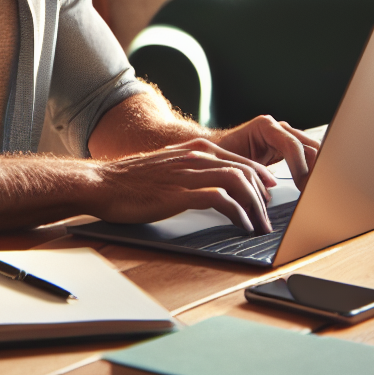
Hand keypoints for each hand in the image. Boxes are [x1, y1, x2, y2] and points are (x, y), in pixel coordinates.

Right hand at [89, 139, 277, 232]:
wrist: (103, 183)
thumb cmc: (132, 180)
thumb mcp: (168, 166)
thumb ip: (190, 169)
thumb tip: (210, 185)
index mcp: (195, 149)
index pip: (240, 160)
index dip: (260, 177)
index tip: (269, 194)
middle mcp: (196, 156)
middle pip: (244, 171)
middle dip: (262, 195)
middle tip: (269, 216)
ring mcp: (188, 173)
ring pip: (238, 182)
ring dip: (254, 206)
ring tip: (260, 225)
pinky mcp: (179, 193)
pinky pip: (220, 201)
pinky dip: (237, 213)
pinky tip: (241, 225)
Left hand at [214, 116, 319, 190]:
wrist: (214, 152)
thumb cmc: (221, 158)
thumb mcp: (235, 166)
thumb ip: (252, 176)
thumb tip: (268, 195)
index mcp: (266, 126)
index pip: (293, 145)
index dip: (300, 167)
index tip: (302, 188)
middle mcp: (279, 128)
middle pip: (310, 146)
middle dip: (314, 170)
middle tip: (313, 192)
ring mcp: (286, 137)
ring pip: (314, 152)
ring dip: (316, 172)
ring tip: (314, 192)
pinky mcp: (289, 149)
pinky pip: (308, 158)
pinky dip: (313, 172)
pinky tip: (311, 187)